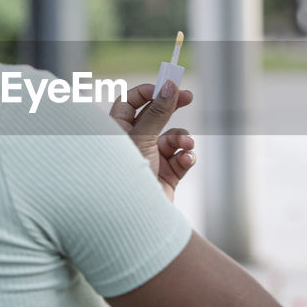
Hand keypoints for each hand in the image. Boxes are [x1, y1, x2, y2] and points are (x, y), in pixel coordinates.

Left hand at [109, 80, 195, 201]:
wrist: (136, 220)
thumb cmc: (127, 176)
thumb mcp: (142, 138)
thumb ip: (157, 112)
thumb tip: (169, 85)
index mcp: (116, 132)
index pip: (129, 102)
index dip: (147, 92)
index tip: (166, 85)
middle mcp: (133, 144)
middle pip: (155, 116)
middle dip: (173, 107)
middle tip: (189, 96)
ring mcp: (151, 160)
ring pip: (172, 138)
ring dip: (182, 139)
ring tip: (184, 146)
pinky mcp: (167, 176)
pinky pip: (182, 158)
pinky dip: (186, 157)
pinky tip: (185, 161)